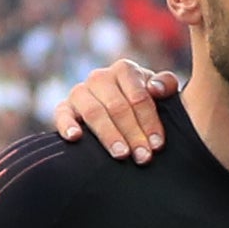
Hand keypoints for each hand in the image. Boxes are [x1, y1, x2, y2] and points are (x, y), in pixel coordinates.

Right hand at [51, 56, 177, 162]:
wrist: (118, 113)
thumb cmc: (143, 105)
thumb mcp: (160, 93)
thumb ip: (166, 85)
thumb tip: (155, 88)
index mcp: (124, 70)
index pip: (138, 96)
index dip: (149, 121)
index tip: (157, 145)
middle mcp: (100, 77)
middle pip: (117, 107)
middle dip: (133, 134)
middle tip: (143, 157)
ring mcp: (80, 92)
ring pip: (94, 112)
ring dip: (109, 135)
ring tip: (121, 155)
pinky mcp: (64, 108)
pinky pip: (61, 114)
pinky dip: (67, 125)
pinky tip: (75, 138)